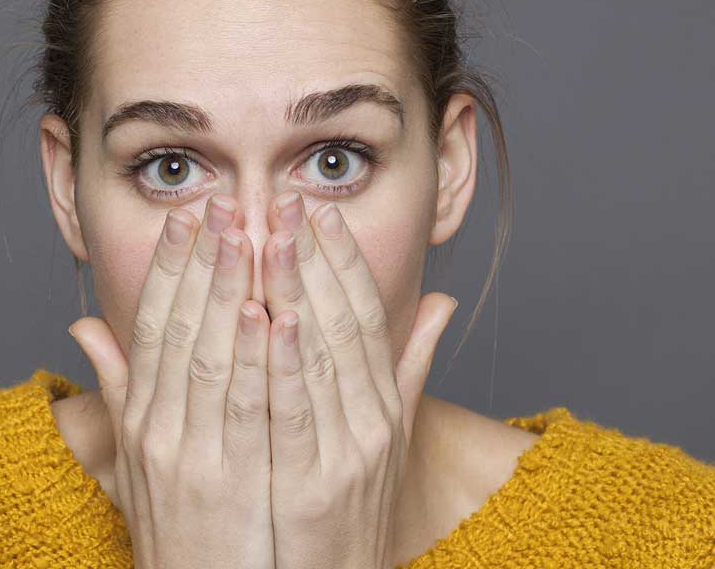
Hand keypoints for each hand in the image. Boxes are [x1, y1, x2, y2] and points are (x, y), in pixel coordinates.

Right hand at [69, 195, 276, 568]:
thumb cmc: (173, 531)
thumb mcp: (132, 459)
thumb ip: (117, 388)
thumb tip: (83, 326)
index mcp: (140, 420)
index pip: (149, 326)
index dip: (168, 267)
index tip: (186, 217)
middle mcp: (158, 432)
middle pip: (179, 329)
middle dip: (200, 261)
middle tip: (220, 203)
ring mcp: (193, 457)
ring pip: (210, 357)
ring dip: (229, 290)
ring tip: (248, 234)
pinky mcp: (230, 485)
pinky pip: (246, 411)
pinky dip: (257, 359)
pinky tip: (273, 313)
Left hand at [261, 191, 457, 568]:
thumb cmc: (349, 513)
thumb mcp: (387, 439)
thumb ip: (406, 368)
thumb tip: (442, 302)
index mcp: (383, 405)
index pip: (367, 315)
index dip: (344, 260)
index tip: (318, 210)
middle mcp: (373, 421)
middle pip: (344, 323)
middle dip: (315, 257)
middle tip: (288, 200)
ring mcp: (347, 452)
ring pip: (321, 356)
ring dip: (296, 290)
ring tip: (274, 235)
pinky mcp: (314, 484)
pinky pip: (298, 413)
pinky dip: (287, 364)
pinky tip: (272, 317)